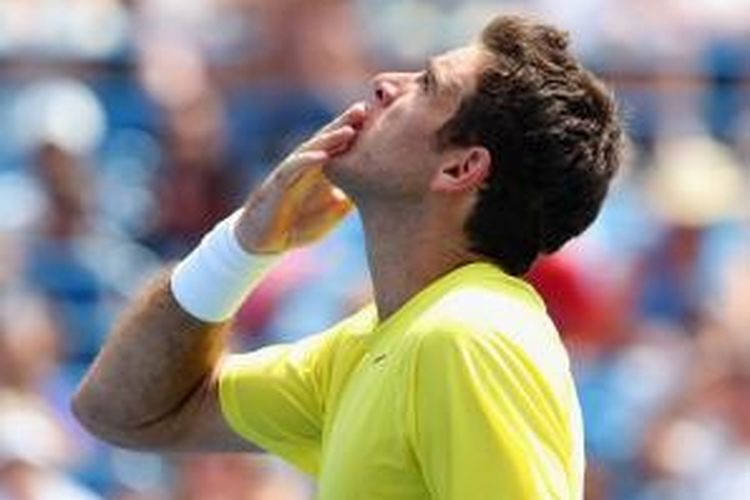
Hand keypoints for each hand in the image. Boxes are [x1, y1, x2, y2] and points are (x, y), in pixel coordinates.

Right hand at [235, 102, 366, 253]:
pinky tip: (322, 155)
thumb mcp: (332, 213)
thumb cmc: (299, 224)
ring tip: (349, 130)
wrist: (265, 241)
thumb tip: (376, 192)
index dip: (355, 131)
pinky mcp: (277, 184)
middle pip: (326, 139)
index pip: (338, 145)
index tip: (378, 118)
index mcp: (320, 169)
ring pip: (311, 149)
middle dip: (344, 123)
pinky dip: (307, 161)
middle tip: (364, 109)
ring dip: (329, 139)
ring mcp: (291, 172)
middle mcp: (305, 165)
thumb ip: (350, 199)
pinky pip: (292, 168)